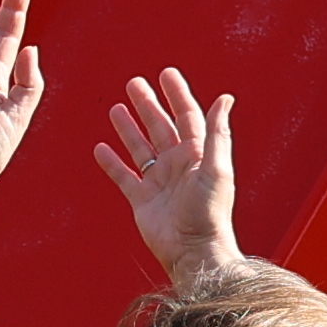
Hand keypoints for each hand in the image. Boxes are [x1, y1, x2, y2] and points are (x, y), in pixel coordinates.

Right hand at [101, 69, 240, 284]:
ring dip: (128, 128)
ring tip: (116, 109)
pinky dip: (112, 163)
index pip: (186, 116)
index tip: (166, 74)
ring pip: (140, 148)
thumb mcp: (216, 169)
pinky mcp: (142, 201)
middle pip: (159, 127)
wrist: (193, 252)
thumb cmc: (210, 214)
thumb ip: (216, 134)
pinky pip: (124, 176)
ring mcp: (159, 183)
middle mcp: (177, 165)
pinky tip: (101, 148)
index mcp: (196, 155)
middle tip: (135, 84)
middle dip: (147, 104)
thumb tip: (225, 99)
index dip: (177, 94)